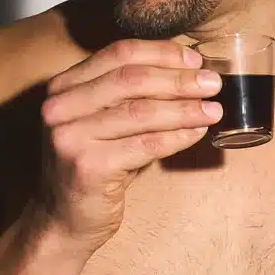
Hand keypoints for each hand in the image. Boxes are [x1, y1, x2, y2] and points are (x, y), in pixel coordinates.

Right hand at [39, 39, 223, 250]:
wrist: (63, 220)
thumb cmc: (93, 169)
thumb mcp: (104, 124)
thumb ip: (132, 98)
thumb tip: (187, 75)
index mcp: (64, 86)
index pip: (119, 54)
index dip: (162, 53)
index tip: (194, 60)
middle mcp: (60, 107)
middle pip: (132, 78)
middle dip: (178, 79)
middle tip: (212, 84)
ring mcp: (71, 136)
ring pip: (141, 112)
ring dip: (184, 109)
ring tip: (213, 109)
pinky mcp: (89, 166)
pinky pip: (146, 145)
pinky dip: (177, 137)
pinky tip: (198, 133)